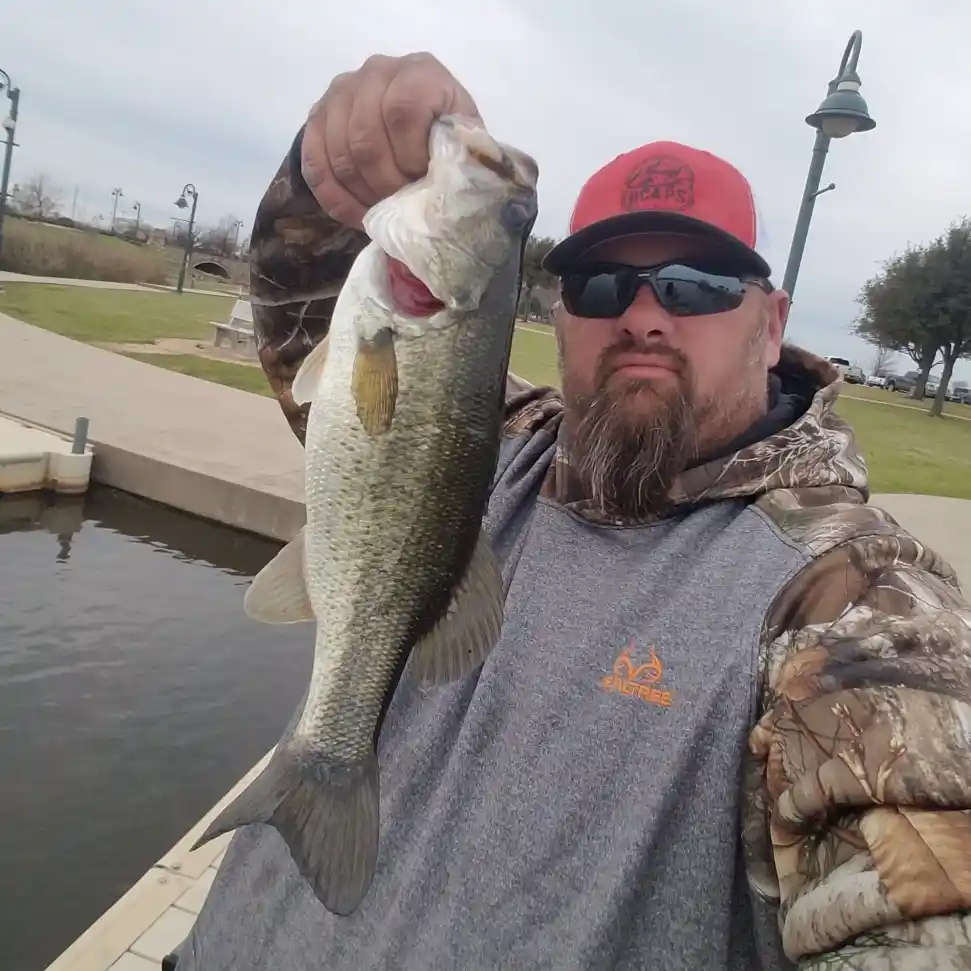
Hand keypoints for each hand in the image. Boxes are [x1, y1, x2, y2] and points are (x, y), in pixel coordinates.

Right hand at [301, 52, 481, 228]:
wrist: (422, 126)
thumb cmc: (447, 140)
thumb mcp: (462, 143)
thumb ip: (454, 156)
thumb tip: (439, 190)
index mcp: (419, 72)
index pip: (401, 111)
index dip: (410, 155)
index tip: (422, 180)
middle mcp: (376, 72)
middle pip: (365, 137)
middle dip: (384, 184)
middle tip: (400, 205)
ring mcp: (341, 93)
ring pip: (339, 154)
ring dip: (362, 194)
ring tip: (383, 211)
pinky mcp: (318, 117)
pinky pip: (314, 163)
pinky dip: (334, 197)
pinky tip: (357, 215)